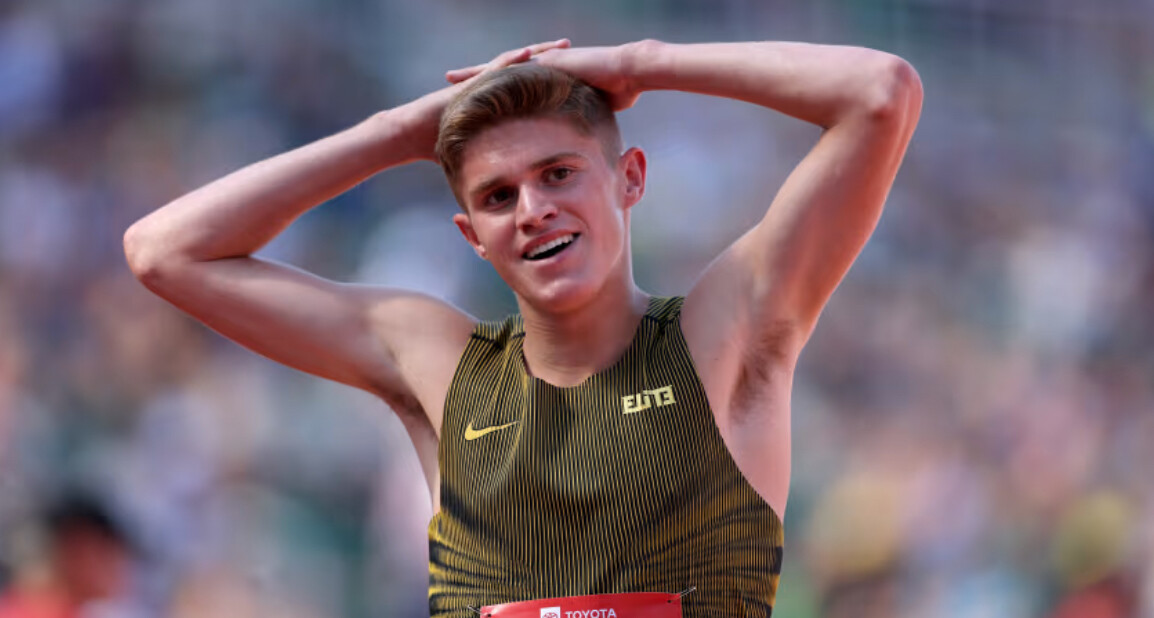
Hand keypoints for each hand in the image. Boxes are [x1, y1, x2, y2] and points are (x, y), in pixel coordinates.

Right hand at [394, 40, 571, 160]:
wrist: (409, 134)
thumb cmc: (438, 146)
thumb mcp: (477, 156)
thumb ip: (495, 164)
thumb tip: (514, 189)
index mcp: (498, 103)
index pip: (532, 88)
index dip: (554, 82)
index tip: (579, 78)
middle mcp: (492, 88)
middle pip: (529, 70)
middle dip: (554, 61)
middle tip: (578, 51)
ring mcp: (481, 83)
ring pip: (515, 63)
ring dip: (539, 53)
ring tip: (563, 45)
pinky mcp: (470, 84)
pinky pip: (494, 69)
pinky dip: (511, 61)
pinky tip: (529, 54)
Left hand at [446, 41, 643, 111]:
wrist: (629, 72)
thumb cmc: (618, 93)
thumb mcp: (590, 113)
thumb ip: (579, 124)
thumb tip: (579, 147)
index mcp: (547, 79)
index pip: (514, 88)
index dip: (493, 93)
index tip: (473, 101)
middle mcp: (541, 67)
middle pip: (500, 73)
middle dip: (476, 79)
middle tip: (450, 83)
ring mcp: (543, 61)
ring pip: (501, 66)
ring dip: (477, 72)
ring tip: (452, 77)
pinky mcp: (548, 60)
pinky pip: (516, 65)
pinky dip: (496, 69)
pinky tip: (477, 75)